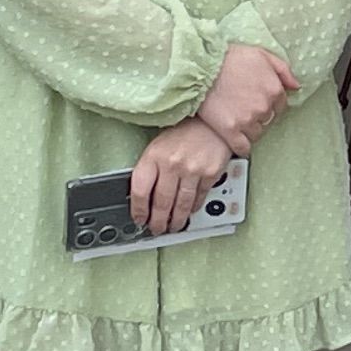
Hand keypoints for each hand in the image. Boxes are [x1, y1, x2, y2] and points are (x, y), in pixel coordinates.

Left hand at [130, 116, 233, 237]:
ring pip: (181, 205)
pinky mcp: (210, 174)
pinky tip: (189, 211)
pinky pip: (198, 198)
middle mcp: (172, 164)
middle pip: (161, 203)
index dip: (138, 210)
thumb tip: (145, 197)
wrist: (212, 121)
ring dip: (176, 220)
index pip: (140, 191)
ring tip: (173, 226)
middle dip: (158, 221)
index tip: (139, 218)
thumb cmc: (184, 133)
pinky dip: (193, 208)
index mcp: (153, 156)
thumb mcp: (159, 146)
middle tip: (157, 228)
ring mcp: (192, 170)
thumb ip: (151, 170)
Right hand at [198, 41, 298, 153]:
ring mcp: (247, 120)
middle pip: (269, 120)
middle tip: (245, 109)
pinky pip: (243, 147)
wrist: (200, 67)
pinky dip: (241, 147)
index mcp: (274, 89)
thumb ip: (283, 70)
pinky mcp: (230, 131)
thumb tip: (296, 86)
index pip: (281, 106)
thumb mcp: (261, 54)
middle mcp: (264, 107)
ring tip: (238, 121)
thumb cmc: (229, 58)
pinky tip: (236, 141)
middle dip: (260, 116)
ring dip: (250, 130)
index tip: (259, 103)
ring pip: (257, 134)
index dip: (270, 105)